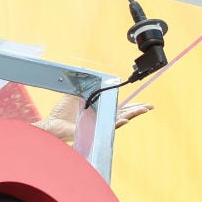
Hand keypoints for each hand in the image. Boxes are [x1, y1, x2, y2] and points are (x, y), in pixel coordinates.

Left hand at [35, 94, 152, 142]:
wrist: (52, 125)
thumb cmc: (61, 113)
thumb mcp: (73, 94)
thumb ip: (81, 84)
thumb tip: (85, 70)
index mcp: (98, 110)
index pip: (118, 108)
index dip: (130, 105)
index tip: (141, 102)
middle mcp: (100, 119)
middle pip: (123, 114)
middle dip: (136, 110)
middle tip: (148, 107)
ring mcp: (98, 126)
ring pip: (119, 121)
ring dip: (131, 115)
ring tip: (143, 110)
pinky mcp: (93, 131)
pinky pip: (108, 128)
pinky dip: (117, 123)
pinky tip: (126, 119)